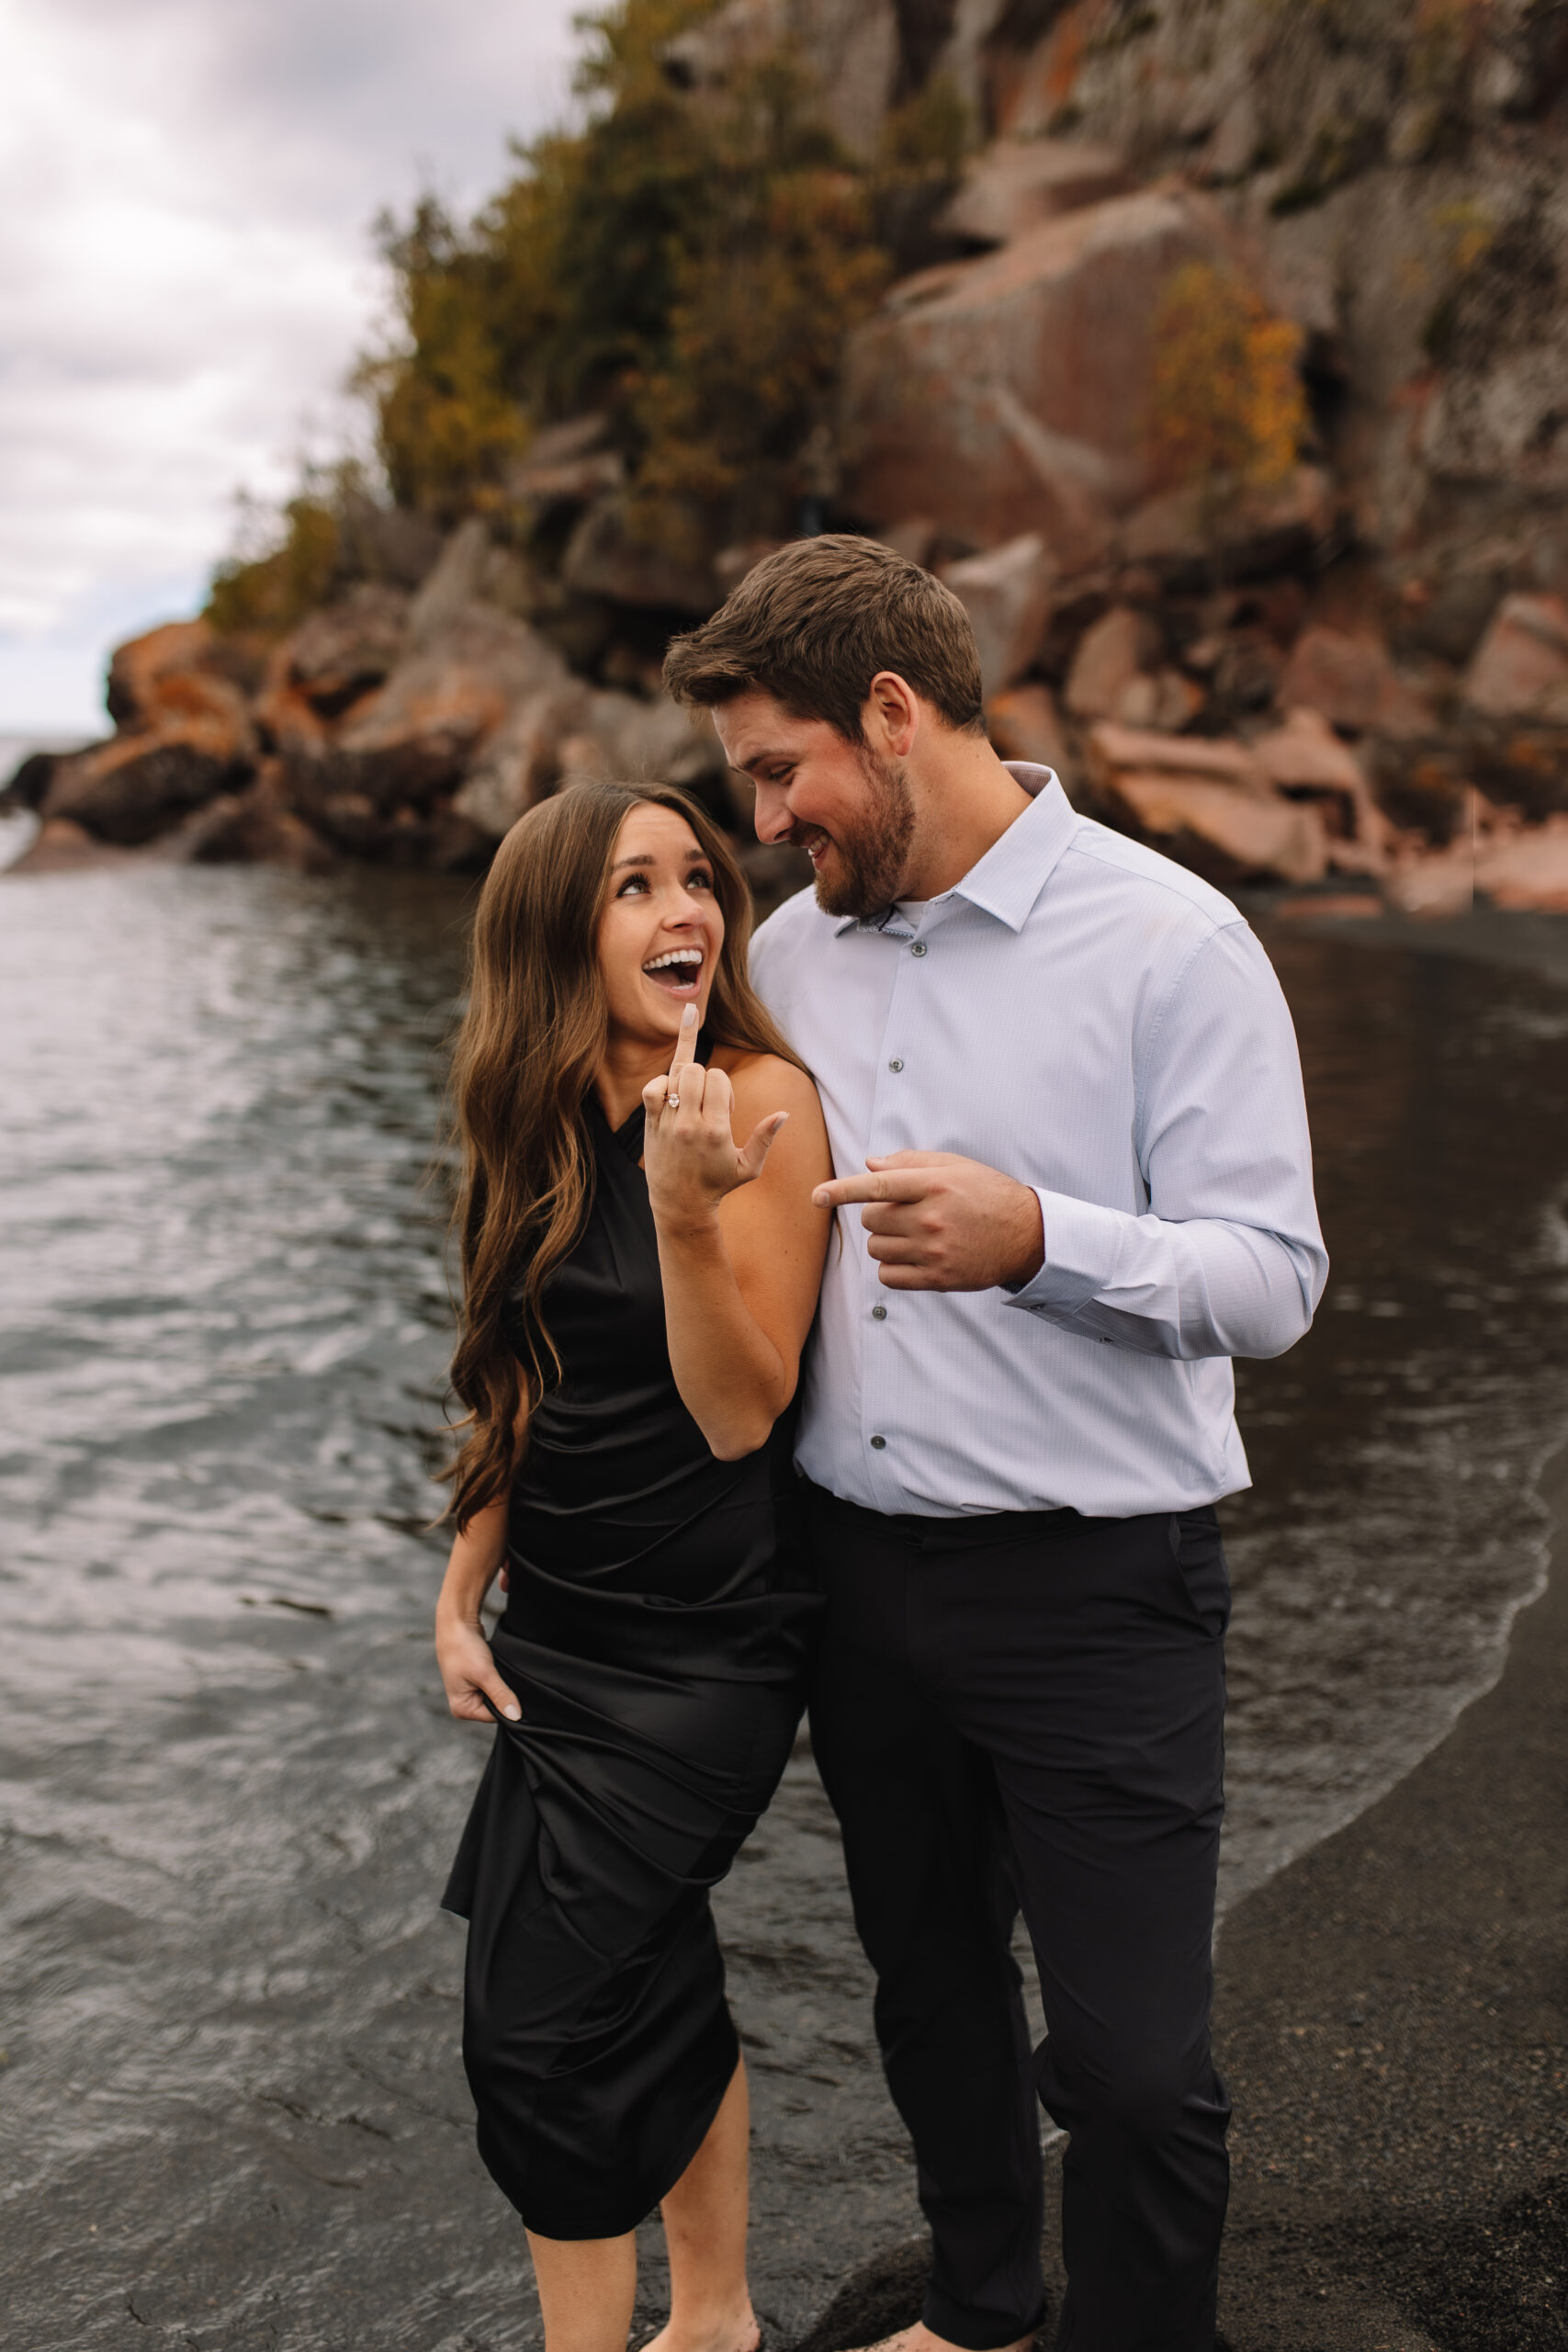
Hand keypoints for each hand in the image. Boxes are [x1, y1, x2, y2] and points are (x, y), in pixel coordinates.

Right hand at [435, 1611, 520, 1725]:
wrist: (457, 1623)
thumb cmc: (463, 1648)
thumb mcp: (485, 1674)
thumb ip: (501, 1696)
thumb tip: (516, 1716)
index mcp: (462, 1709)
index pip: (495, 1716)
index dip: (507, 1704)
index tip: (513, 1689)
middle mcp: (465, 1704)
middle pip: (496, 1707)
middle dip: (504, 1693)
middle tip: (504, 1676)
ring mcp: (470, 1692)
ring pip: (497, 1695)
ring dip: (502, 1684)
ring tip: (500, 1670)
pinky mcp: (476, 1680)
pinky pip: (494, 1685)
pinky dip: (499, 1677)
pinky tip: (498, 1667)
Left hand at [642, 1003, 788, 1233]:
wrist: (681, 1203)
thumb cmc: (717, 1183)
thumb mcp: (748, 1167)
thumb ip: (764, 1138)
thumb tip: (784, 1114)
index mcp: (715, 1130)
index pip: (718, 1078)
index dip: (724, 1086)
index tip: (725, 1107)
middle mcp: (690, 1124)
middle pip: (697, 1072)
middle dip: (706, 1079)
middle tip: (707, 1101)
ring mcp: (668, 1123)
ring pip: (676, 1076)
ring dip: (688, 1080)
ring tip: (692, 1094)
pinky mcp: (652, 1124)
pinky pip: (651, 1089)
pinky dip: (661, 1083)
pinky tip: (671, 1091)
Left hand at [811, 1152, 1044, 1291]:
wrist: (1025, 1235)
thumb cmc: (986, 1194)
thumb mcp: (954, 1166)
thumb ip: (910, 1163)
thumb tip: (870, 1165)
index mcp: (933, 1184)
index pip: (877, 1187)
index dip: (842, 1191)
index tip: (817, 1196)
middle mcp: (931, 1218)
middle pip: (872, 1219)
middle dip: (879, 1216)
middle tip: (905, 1214)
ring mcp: (933, 1250)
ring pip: (877, 1248)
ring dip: (885, 1242)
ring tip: (913, 1236)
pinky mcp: (937, 1278)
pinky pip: (888, 1276)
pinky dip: (891, 1268)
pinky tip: (913, 1258)